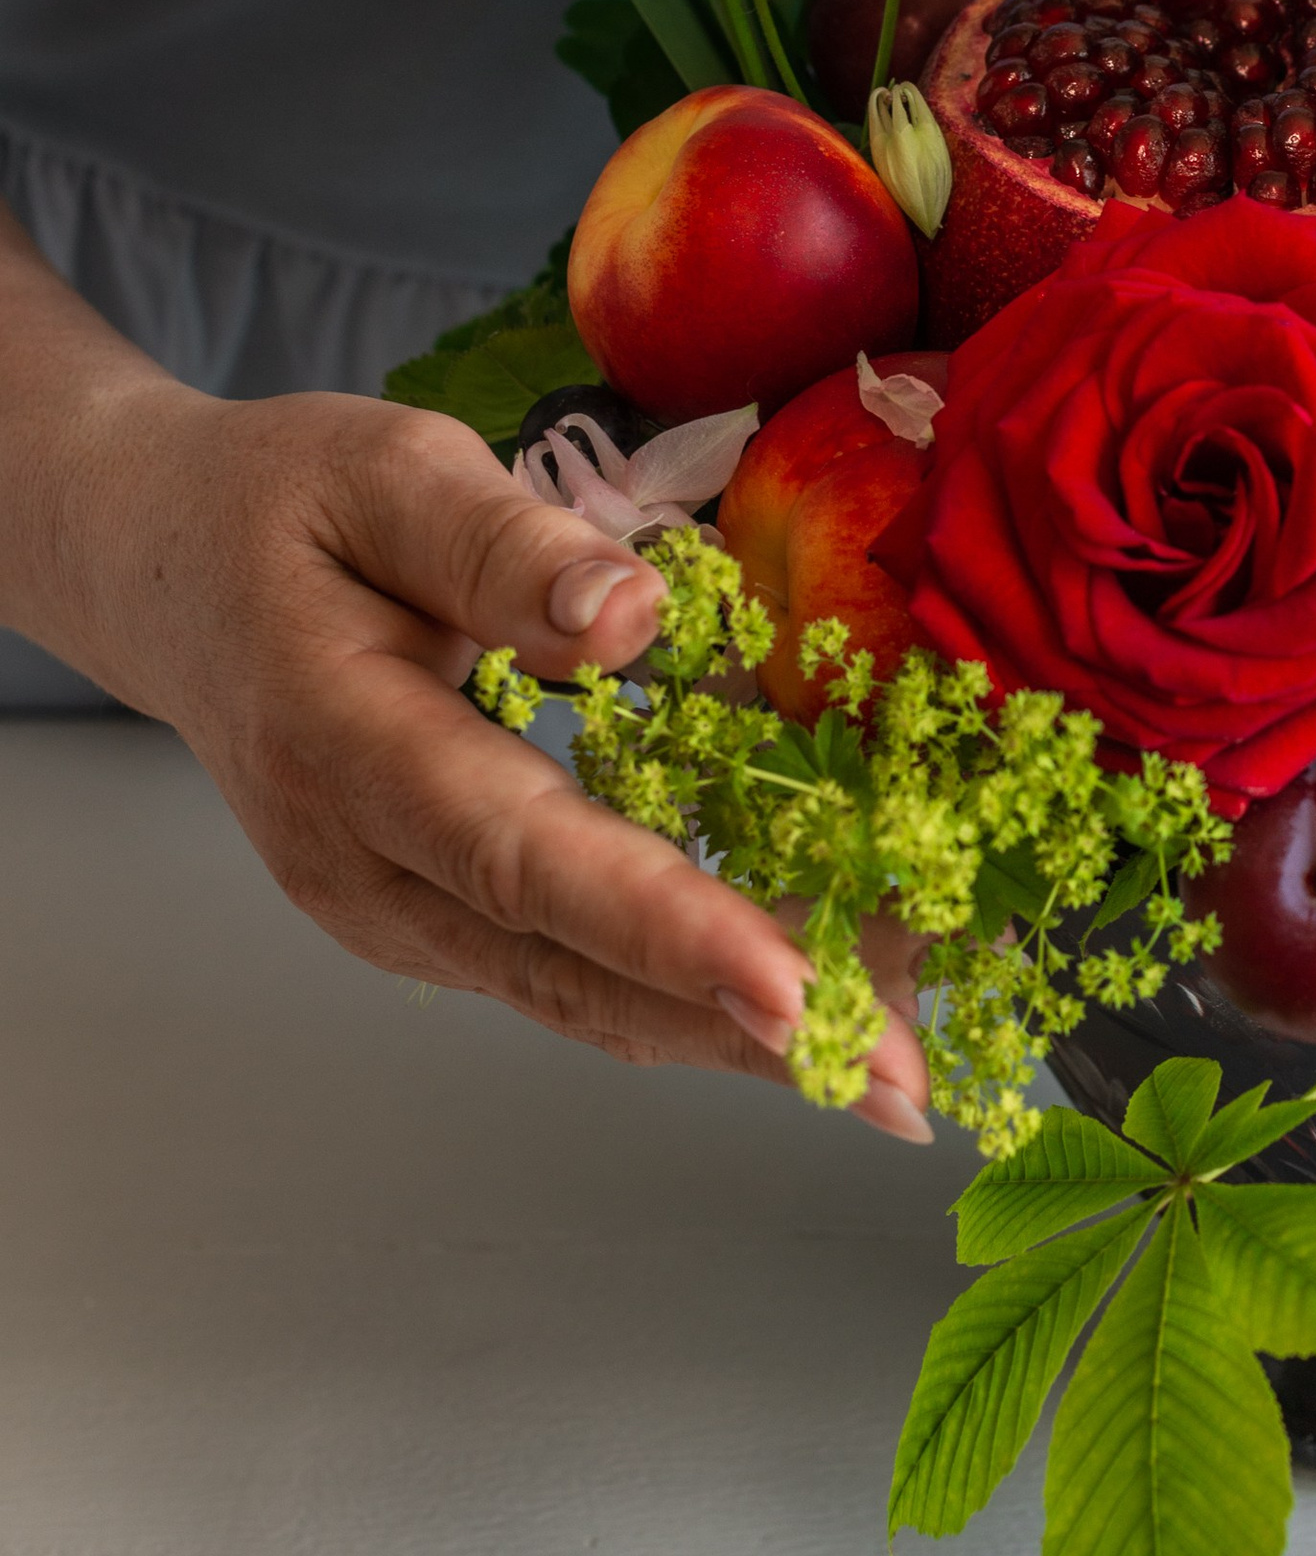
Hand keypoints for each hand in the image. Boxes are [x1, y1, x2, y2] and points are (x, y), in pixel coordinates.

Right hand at [42, 377, 934, 1128]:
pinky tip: (818, 1002)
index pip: (524, 858)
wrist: (170, 575)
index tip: (795, 988)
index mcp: (345, 744)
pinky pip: (572, 979)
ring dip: (743, 1044)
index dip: (666, 928)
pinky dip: (694, 1002)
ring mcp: (391, 916)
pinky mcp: (432, 926)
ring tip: (898, 1068)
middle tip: (907, 1086)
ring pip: (581, 1003)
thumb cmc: (285, 508)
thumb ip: (500, 543)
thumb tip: (632, 611)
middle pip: (571, 974)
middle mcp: (360, 867)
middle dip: (751, 1039)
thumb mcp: (385, 469)